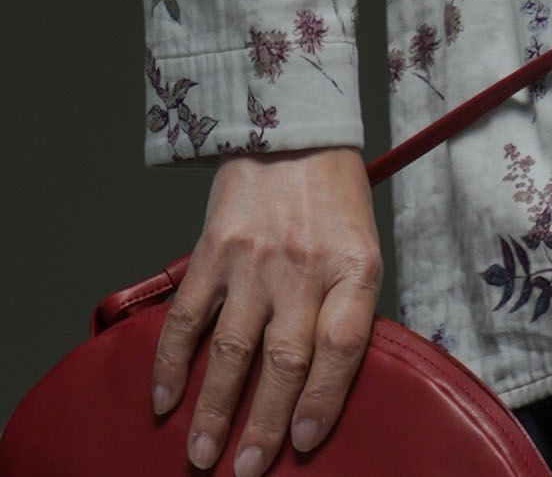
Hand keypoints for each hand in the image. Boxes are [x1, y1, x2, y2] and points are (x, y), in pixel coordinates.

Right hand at [150, 146, 381, 476]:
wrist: (294, 133)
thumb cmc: (333, 199)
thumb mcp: (362, 246)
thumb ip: (346, 306)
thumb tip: (323, 383)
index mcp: (353, 267)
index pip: (342, 347)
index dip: (323, 400)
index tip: (305, 443)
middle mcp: (305, 266)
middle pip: (285, 359)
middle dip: (264, 425)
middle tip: (245, 471)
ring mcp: (256, 258)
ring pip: (232, 348)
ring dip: (214, 407)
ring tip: (202, 455)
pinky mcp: (215, 247)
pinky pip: (190, 314)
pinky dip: (171, 361)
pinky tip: (164, 399)